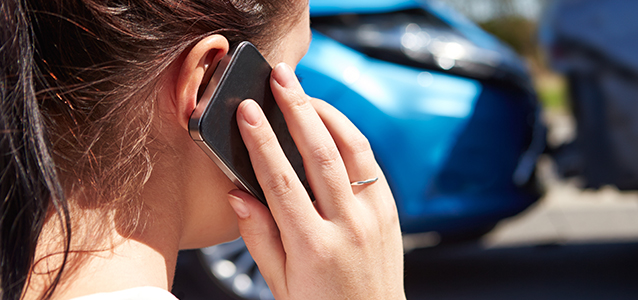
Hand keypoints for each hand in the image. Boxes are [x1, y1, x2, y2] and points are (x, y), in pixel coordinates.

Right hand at [226, 63, 404, 298]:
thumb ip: (259, 237)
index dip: (262, 142)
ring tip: (304, 91)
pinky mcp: (390, 211)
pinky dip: (350, 137)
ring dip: (327, 114)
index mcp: (314, 247)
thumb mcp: (280, 284)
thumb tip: (238, 193)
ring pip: (353, 150)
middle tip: (281, 78)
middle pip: (321, 154)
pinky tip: (330, 123)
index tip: (247, 112)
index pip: (282, 182)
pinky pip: (370, 164)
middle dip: (297, 109)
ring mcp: (375, 217)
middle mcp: (348, 227)